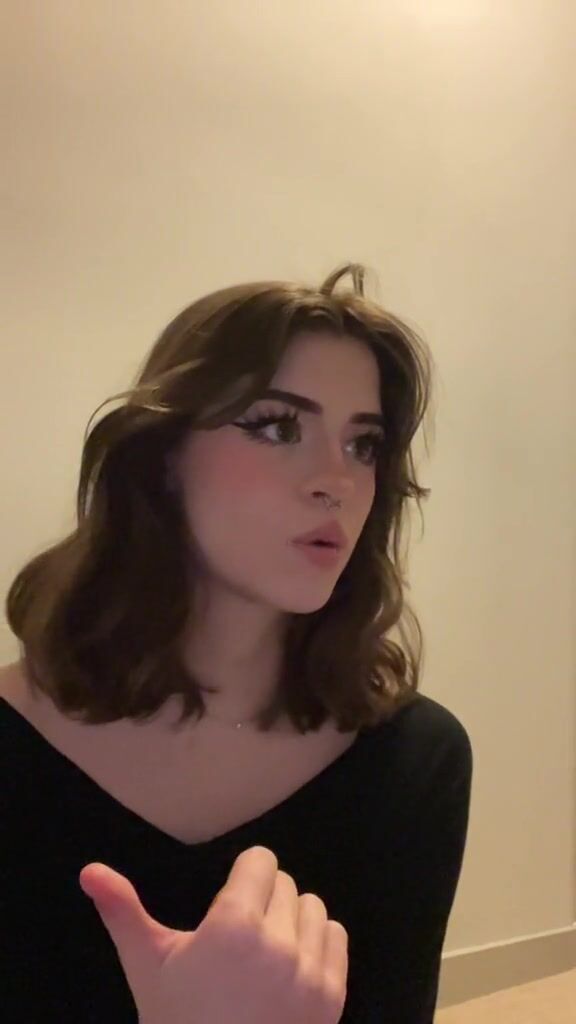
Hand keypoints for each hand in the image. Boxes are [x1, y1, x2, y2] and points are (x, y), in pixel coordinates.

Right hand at [79, 844, 348, 1023]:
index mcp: (234, 925)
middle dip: (263, 901)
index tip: (228, 904)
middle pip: (286, 883)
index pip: (261, 860)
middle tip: (239, 940)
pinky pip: (336, 937)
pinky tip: (290, 970)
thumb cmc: (178, 1022)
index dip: (243, 878)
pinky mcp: (332, 996)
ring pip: (314, 908)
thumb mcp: (147, 967)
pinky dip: (317, 945)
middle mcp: (278, 942)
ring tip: (265, 954)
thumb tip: (89, 870)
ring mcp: (310, 971)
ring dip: (293, 921)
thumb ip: (122, 912)